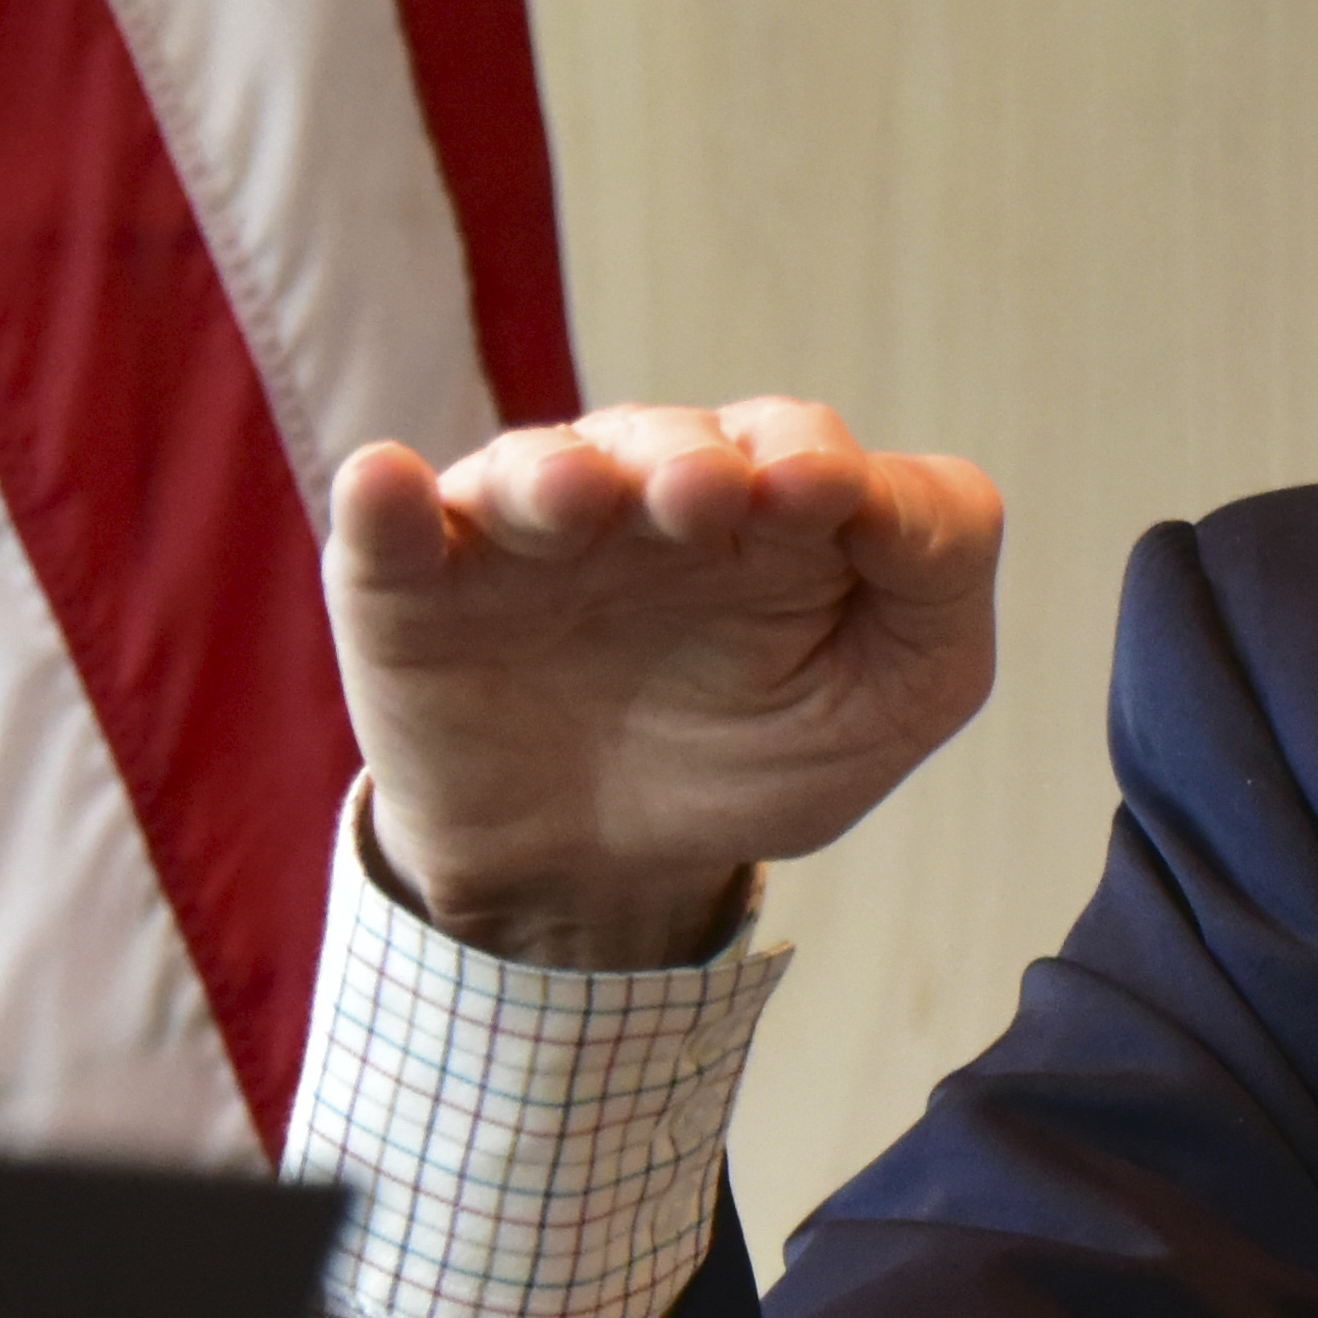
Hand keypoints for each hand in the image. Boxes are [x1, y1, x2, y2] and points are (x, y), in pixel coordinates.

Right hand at [325, 399, 1005, 964]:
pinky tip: (386, 483)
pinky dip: (385, 503)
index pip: (808, 452)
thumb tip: (884, 495)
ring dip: (558, 475)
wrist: (595, 872)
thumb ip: (932, 592)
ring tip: (576, 497)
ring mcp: (528, 533)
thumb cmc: (753, 755)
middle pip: (675, 445)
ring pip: (541, 471)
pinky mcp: (414, 587)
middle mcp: (648, 493)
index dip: (827, 469)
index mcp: (773, 510)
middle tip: (706, 496)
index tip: (830, 497)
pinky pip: (392, 529)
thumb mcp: (886, 700)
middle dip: (693, 464)